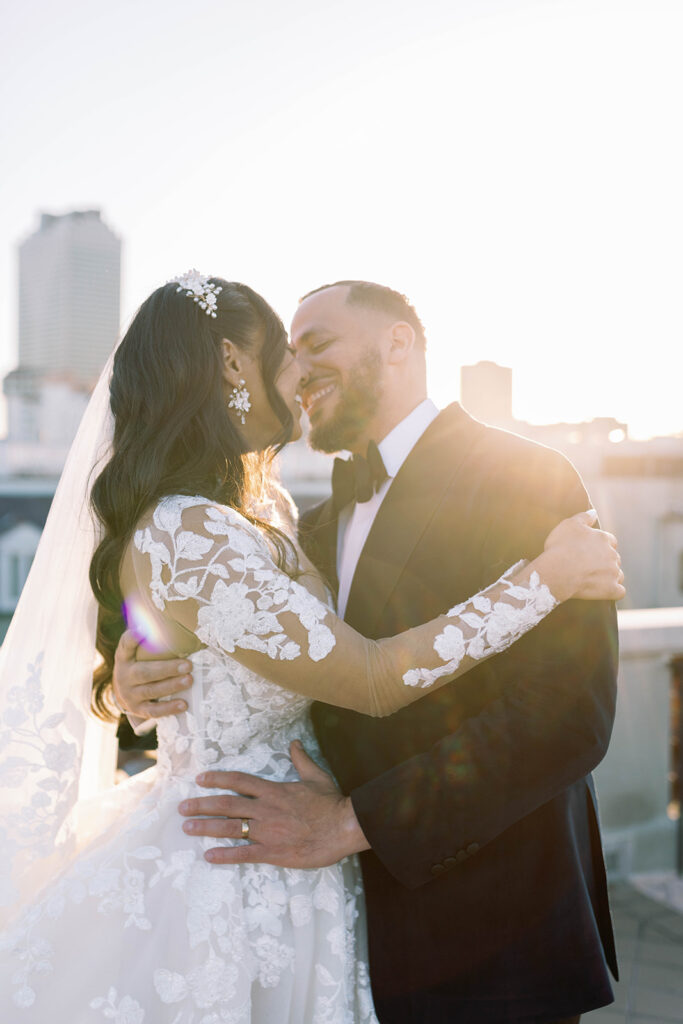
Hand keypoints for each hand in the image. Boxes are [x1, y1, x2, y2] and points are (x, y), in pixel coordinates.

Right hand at [113, 630, 193, 719]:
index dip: (133, 637)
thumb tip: (159, 613)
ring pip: (151, 691)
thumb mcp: (135, 650)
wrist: (123, 693)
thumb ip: (145, 635)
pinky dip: (169, 708)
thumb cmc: (137, 665)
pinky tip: (184, 704)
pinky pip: (154, 710)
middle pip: (145, 672)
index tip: (143, 629)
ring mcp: (130, 695)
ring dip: (172, 686)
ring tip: (189, 680)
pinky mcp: (138, 710)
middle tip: (188, 664)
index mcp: (124, 658)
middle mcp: (124, 676)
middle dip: (167, 668)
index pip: (125, 645)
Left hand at [178, 741, 370, 866]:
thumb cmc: (331, 802)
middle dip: (202, 805)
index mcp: (273, 790)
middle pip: (226, 804)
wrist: (344, 827)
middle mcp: (265, 809)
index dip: (217, 779)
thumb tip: (294, 743)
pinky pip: (244, 854)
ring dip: (206, 828)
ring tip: (187, 827)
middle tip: (181, 807)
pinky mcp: (273, 851)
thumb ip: (301, 759)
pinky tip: (209, 856)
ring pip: (230, 828)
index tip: (200, 779)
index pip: (239, 781)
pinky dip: (225, 855)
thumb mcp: (316, 776)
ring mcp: (267, 831)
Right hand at [540, 509, 624, 602]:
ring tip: (594, 579)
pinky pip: (619, 591)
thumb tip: (594, 511)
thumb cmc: (560, 547)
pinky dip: (613, 591)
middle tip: (588, 566)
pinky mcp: (611, 589)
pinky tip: (604, 591)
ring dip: (610, 576)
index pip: (610, 541)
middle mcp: (612, 555)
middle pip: (614, 558)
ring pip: (618, 574)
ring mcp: (613, 573)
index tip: (590, 551)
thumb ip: (584, 517)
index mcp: (603, 539)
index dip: (600, 546)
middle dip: (605, 561)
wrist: (557, 571)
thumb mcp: (568, 525)